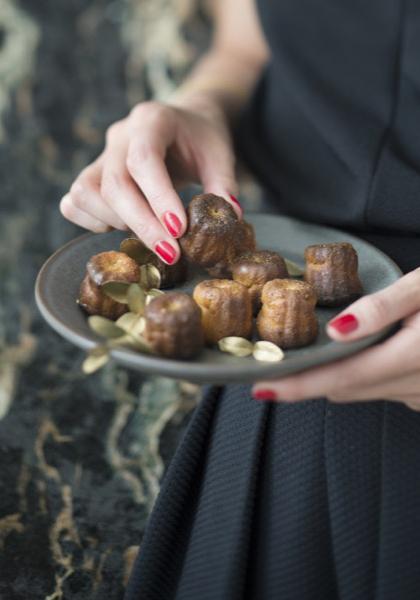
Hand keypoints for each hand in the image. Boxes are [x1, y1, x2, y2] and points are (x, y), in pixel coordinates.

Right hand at [60, 99, 239, 263]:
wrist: (182, 122)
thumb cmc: (201, 139)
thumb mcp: (220, 154)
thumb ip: (223, 183)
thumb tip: (230, 217)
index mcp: (153, 120)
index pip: (144, 158)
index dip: (159, 197)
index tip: (179, 230)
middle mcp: (120, 135)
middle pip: (114, 183)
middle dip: (142, 224)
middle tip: (171, 253)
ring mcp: (101, 154)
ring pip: (86, 192)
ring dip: (116, 222)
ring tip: (149, 233)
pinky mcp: (92, 174)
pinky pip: (74, 201)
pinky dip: (92, 221)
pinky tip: (123, 226)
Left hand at [253, 268, 419, 410]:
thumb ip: (382, 309)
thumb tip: (336, 331)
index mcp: (413, 357)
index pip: (341, 378)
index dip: (298, 386)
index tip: (260, 386)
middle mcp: (417, 386)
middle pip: (345, 389)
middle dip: (308, 380)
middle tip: (275, 362)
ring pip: (361, 392)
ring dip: (335, 376)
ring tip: (310, 354)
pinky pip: (381, 390)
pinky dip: (361, 376)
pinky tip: (358, 352)